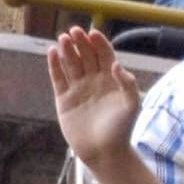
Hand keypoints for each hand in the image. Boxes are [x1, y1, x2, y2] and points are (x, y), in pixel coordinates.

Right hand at [47, 27, 140, 169]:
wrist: (104, 152)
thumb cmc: (122, 129)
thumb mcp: (132, 105)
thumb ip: (128, 84)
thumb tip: (116, 64)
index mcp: (112, 80)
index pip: (105, 56)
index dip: (99, 44)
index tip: (93, 33)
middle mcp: (95, 81)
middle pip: (86, 56)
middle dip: (80, 43)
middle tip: (74, 31)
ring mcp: (78, 88)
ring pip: (71, 63)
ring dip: (67, 50)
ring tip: (63, 38)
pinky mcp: (64, 98)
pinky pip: (58, 77)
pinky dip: (54, 65)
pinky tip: (52, 52)